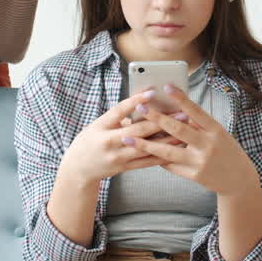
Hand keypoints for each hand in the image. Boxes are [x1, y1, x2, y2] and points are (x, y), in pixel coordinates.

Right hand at [56, 90, 177, 185]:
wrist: (78, 168)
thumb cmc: (89, 141)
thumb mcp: (98, 124)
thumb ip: (118, 116)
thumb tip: (141, 105)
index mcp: (101, 126)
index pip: (119, 110)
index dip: (136, 101)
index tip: (152, 92)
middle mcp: (109, 142)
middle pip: (138, 130)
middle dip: (161, 120)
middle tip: (180, 112)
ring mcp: (117, 156)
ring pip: (146, 147)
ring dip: (167, 138)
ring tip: (183, 130)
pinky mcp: (124, 168)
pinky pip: (146, 162)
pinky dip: (161, 156)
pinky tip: (175, 150)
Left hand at [134, 85, 260, 197]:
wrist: (238, 179)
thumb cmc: (226, 149)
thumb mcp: (218, 133)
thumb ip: (199, 123)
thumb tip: (175, 110)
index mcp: (215, 130)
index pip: (196, 111)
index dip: (181, 99)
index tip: (166, 87)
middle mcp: (208, 145)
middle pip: (178, 130)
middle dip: (156, 118)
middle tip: (140, 108)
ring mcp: (200, 162)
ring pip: (168, 152)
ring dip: (146, 145)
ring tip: (129, 138)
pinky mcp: (194, 175)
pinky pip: (171, 165)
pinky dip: (157, 157)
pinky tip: (143, 151)